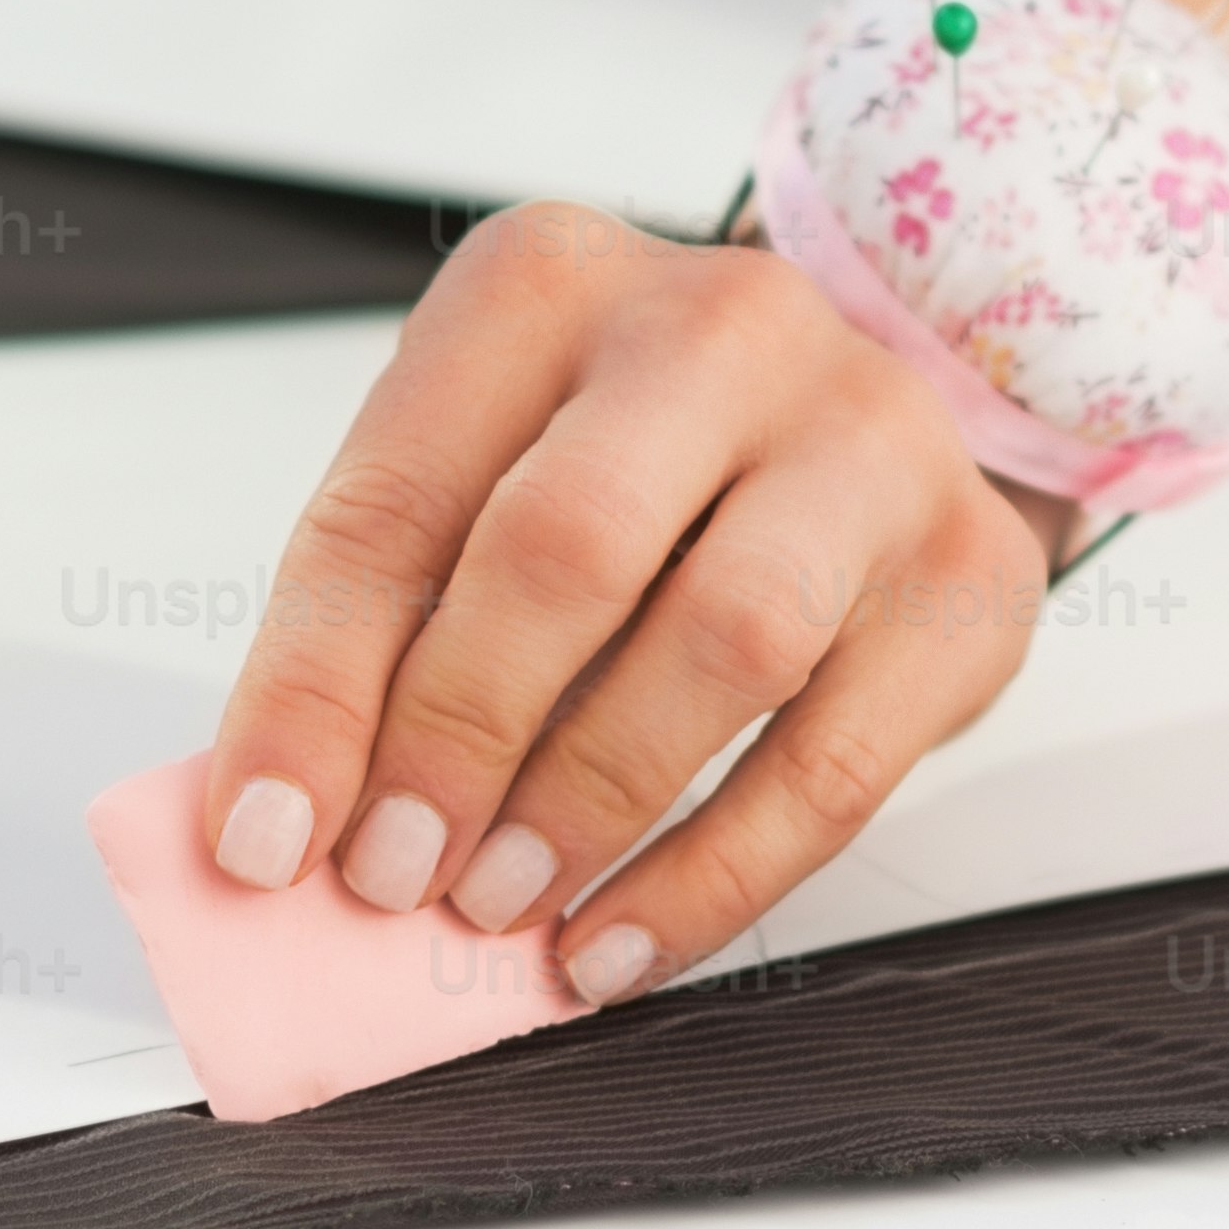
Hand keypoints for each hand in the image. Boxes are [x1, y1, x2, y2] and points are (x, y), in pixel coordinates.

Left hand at [187, 205, 1060, 1005]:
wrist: (857, 411)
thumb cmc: (631, 459)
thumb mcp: (475, 478)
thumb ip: (378, 627)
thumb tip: (281, 829)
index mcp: (548, 285)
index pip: (399, 497)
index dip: (315, 688)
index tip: (263, 841)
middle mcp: (723, 330)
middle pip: (571, 547)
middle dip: (459, 737)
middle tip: (394, 873)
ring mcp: (869, 441)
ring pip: (727, 643)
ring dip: (589, 805)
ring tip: (498, 905)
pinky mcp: (965, 573)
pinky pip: (837, 764)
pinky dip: (710, 879)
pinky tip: (618, 942)